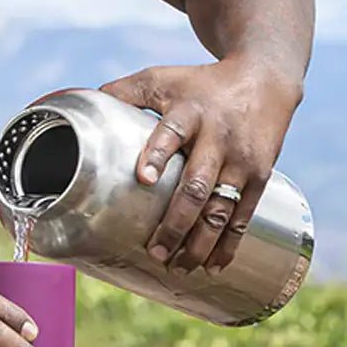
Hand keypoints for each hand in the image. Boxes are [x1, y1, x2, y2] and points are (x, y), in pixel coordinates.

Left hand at [101, 57, 301, 274]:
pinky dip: (229, 245)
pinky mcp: (261, 176)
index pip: (172, 132)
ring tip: (178, 267)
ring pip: (221, 210)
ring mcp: (242, 160)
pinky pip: (244, 217)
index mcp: (189, 112)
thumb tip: (81, 107)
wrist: (265, 80)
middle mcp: (218, 137)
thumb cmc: (202, 83)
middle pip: (197, 186)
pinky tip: (212, 267)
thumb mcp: (163, 78)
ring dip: (199, 243)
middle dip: (176, 223)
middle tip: (156, 252)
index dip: (157, 153)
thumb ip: (125, 92)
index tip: (143, 177)